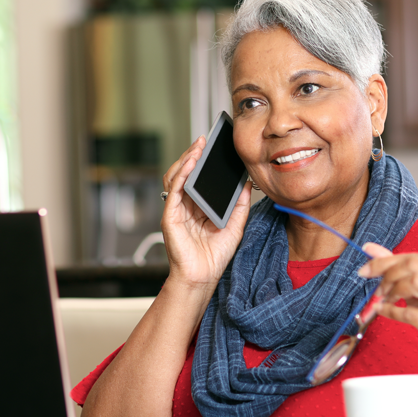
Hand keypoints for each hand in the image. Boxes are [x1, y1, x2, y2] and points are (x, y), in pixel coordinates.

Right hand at [161, 136, 251, 290]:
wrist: (203, 277)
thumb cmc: (215, 256)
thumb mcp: (236, 224)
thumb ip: (240, 203)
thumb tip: (246, 181)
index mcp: (198, 205)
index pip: (198, 177)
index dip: (204, 160)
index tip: (215, 145)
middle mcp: (185, 205)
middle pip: (185, 172)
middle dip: (193, 154)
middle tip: (205, 139)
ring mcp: (176, 209)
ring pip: (176, 176)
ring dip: (186, 159)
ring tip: (198, 146)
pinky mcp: (171, 216)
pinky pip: (174, 190)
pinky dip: (182, 174)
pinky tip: (191, 163)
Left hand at [358, 242, 417, 371]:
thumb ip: (396, 268)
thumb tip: (369, 249)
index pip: (414, 257)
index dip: (385, 262)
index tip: (365, 270)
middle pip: (413, 266)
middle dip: (389, 276)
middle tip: (379, 291)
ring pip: (413, 283)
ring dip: (392, 291)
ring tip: (386, 301)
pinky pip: (408, 312)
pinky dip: (391, 311)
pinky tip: (384, 311)